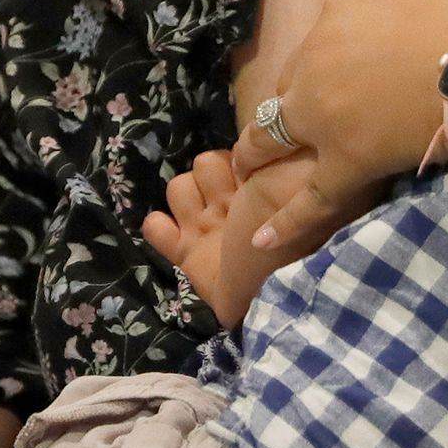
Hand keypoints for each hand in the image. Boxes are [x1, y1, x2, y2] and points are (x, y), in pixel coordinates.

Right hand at [145, 147, 324, 326]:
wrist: (277, 296)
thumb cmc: (292, 238)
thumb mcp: (290, 191)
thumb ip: (275, 167)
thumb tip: (254, 152)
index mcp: (258, 191)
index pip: (235, 154)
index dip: (242, 159)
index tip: (254, 177)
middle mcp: (229, 206)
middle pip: (202, 165)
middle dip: (214, 174)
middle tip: (229, 197)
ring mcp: (204, 229)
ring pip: (179, 187)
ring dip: (188, 194)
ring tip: (204, 216)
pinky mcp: (185, 254)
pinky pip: (155, 227)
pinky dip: (157, 226)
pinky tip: (172, 232)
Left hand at [230, 0, 447, 257]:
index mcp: (340, 11)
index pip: (325, 35)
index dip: (336, 51)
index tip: (355, 63)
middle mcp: (320, 63)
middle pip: (291, 86)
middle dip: (291, 100)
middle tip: (293, 118)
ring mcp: (328, 117)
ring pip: (278, 138)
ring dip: (259, 152)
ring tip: (246, 169)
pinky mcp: (348, 162)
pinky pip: (310, 198)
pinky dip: (284, 220)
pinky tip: (260, 240)